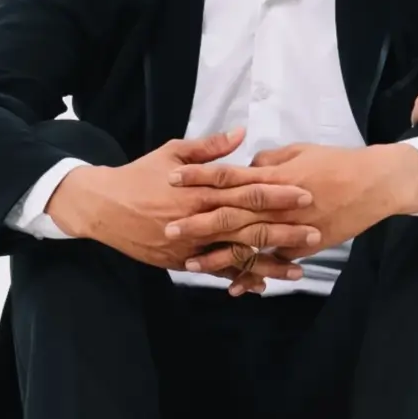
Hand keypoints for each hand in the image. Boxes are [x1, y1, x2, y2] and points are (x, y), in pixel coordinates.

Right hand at [48, 128, 318, 280]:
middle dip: (283, 232)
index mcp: (201, 190)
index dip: (278, 195)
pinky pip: (214, 272)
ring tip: (298, 270)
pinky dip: (237, 278)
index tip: (305, 195)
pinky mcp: (180, 261)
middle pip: (248, 227)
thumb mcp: (173, 153)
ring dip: (268, 263)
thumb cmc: (140, 175)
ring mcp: (190, 245)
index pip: (248, 192)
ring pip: (235, 256)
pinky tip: (260, 285)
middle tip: (315, 234)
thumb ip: (210, 148)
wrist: (102, 206)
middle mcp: (199, 219)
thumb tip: (242, 133)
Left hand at [166, 142, 417, 290]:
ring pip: (247, 243)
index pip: (228, 174)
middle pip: (230, 213)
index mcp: (274, 175)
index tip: (172, 178)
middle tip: (168, 228)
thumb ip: (269, 159)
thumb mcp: (300, 151)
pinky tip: (232, 285)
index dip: (199, 176)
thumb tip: (247, 164)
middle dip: (197, 222)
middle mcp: (277, 203)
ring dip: (217, 255)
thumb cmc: (337, 162)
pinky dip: (253, 275)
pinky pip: (272, 263)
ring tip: (189, 263)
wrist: (374, 184)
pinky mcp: (302, 246)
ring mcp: (289, 228)